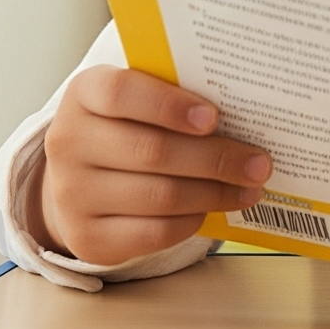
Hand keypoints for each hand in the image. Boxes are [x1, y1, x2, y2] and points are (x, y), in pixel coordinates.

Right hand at [34, 67, 270, 265]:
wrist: (82, 175)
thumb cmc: (132, 122)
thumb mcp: (143, 94)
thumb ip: (181, 91)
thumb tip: (249, 105)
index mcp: (84, 94)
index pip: (121, 93)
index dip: (169, 105)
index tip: (214, 117)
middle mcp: (69, 143)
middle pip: (151, 151)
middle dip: (216, 158)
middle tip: (260, 162)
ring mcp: (71, 194)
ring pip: (158, 195)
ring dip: (214, 192)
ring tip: (251, 187)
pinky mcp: (86, 238)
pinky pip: (151, 233)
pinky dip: (191, 220)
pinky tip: (214, 208)